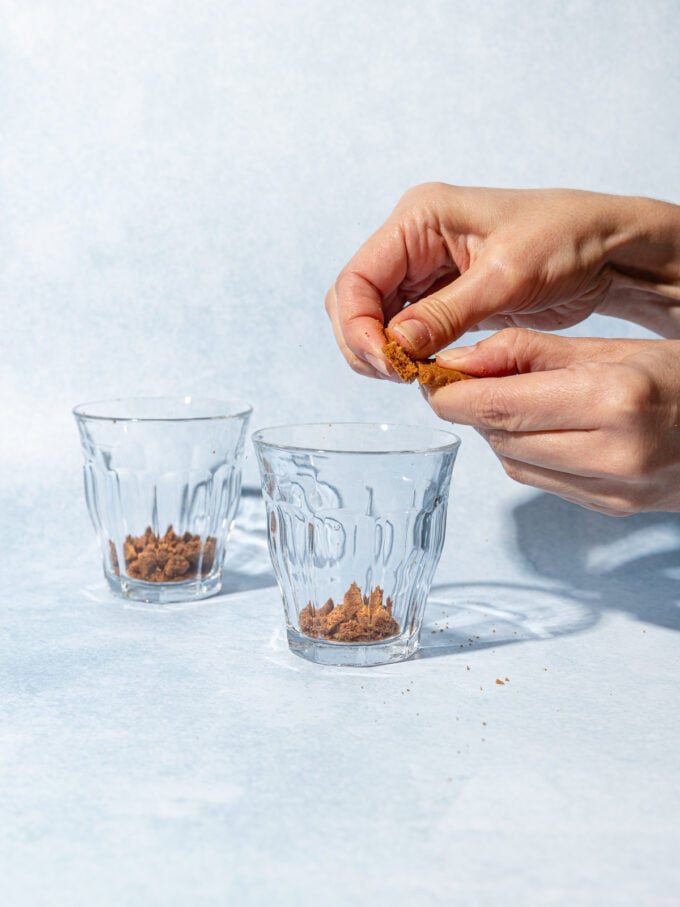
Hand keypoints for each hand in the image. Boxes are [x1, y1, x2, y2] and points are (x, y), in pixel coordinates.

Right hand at [325, 184, 679, 377]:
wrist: (607, 249)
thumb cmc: (567, 239)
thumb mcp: (506, 277)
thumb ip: (445, 314)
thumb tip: (395, 347)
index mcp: (420, 218)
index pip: (357, 278)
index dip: (358, 326)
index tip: (386, 364)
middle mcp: (413, 241)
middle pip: (355, 301)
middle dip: (364, 343)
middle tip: (398, 376)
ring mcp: (425, 269)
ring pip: (375, 319)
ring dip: (383, 352)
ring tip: (412, 376)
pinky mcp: (442, 296)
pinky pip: (404, 329)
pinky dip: (406, 354)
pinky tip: (424, 370)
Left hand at [422, 329, 679, 515]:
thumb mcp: (613, 346)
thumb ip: (531, 354)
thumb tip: (460, 362)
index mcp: (614, 400)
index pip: (498, 406)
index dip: (450, 394)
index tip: (429, 377)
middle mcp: (612, 453)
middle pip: (500, 437)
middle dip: (468, 410)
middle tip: (458, 381)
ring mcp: (612, 490)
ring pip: (513, 463)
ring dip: (495, 431)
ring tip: (506, 398)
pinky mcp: (610, 509)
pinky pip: (540, 481)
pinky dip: (523, 453)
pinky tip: (536, 427)